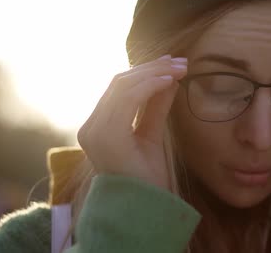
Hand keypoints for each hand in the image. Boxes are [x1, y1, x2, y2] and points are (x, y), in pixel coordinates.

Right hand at [77, 54, 187, 189]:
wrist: (144, 209)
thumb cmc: (147, 178)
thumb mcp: (153, 134)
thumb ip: (156, 106)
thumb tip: (169, 78)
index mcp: (98, 126)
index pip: (118, 88)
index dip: (145, 72)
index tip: (172, 64)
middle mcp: (90, 127)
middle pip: (119, 82)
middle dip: (152, 68)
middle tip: (180, 62)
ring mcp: (94, 131)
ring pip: (122, 85)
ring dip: (154, 73)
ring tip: (180, 69)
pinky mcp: (106, 135)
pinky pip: (128, 99)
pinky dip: (150, 85)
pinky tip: (170, 81)